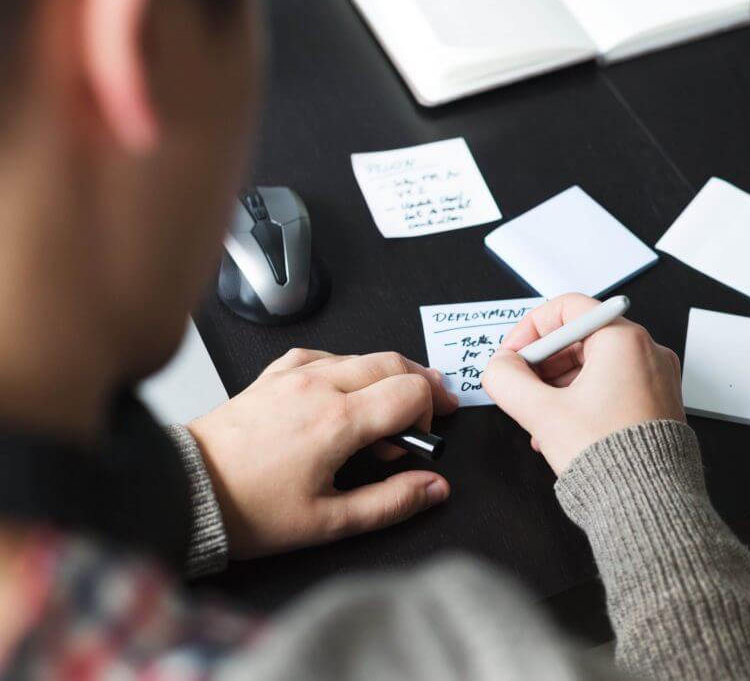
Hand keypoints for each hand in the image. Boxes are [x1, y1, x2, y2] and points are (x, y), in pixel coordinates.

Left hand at [187, 349, 458, 558]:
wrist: (188, 492)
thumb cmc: (250, 510)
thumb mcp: (329, 522)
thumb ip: (391, 502)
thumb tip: (434, 488)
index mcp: (337, 421)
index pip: (410, 391)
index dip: (429, 412)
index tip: (421, 439)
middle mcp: (318, 387)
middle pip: (393, 362)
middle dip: (420, 385)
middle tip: (430, 411)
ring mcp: (293, 375)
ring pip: (361, 355)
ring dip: (385, 377)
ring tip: (385, 413)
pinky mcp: (273, 375)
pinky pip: (324, 356)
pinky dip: (347, 369)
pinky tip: (344, 391)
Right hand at [482, 294, 684, 475]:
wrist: (649, 504)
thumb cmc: (610, 458)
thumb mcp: (542, 413)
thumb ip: (508, 380)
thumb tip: (500, 367)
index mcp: (624, 341)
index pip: (567, 308)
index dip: (530, 329)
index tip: (512, 355)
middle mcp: (647, 352)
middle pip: (580, 337)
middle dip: (542, 362)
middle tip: (519, 386)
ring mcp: (657, 378)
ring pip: (594, 364)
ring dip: (558, 384)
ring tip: (537, 416)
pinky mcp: (658, 402)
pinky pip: (612, 385)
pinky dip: (582, 397)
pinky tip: (561, 427)